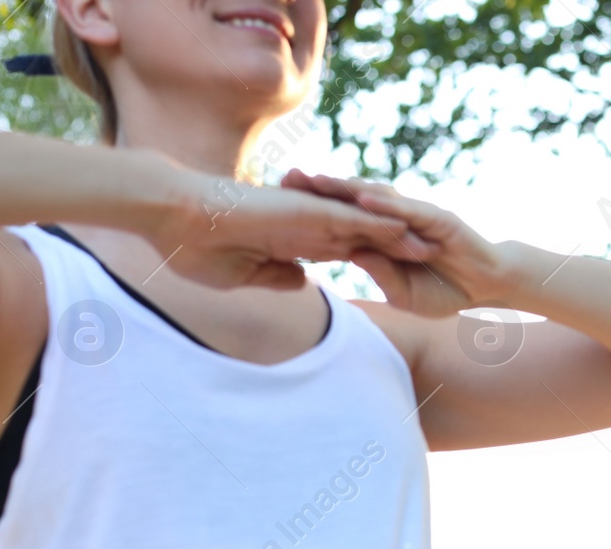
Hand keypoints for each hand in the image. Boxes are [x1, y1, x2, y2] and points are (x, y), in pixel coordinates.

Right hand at [138, 153, 437, 289]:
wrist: (173, 217)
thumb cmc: (195, 248)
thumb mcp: (245, 273)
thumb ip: (277, 274)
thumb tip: (304, 278)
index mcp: (293, 242)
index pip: (343, 254)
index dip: (373, 264)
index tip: (402, 278)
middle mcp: (305, 226)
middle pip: (364, 239)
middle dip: (398, 251)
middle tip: (435, 261)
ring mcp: (306, 215)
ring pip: (364, 225)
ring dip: (399, 236)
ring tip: (436, 245)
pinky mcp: (303, 209)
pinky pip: (348, 216)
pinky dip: (377, 223)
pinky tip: (407, 230)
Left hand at [279, 169, 511, 315]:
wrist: (487, 286)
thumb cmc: (445, 292)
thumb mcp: (405, 296)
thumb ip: (382, 276)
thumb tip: (353, 257)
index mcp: (380, 236)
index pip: (339, 219)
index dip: (309, 211)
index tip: (273, 205)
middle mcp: (393, 219)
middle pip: (349, 199)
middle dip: (317, 188)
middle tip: (282, 176)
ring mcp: (415, 215)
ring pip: (374, 197)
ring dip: (344, 188)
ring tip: (314, 180)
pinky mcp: (437, 218)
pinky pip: (407, 210)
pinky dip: (384, 205)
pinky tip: (360, 200)